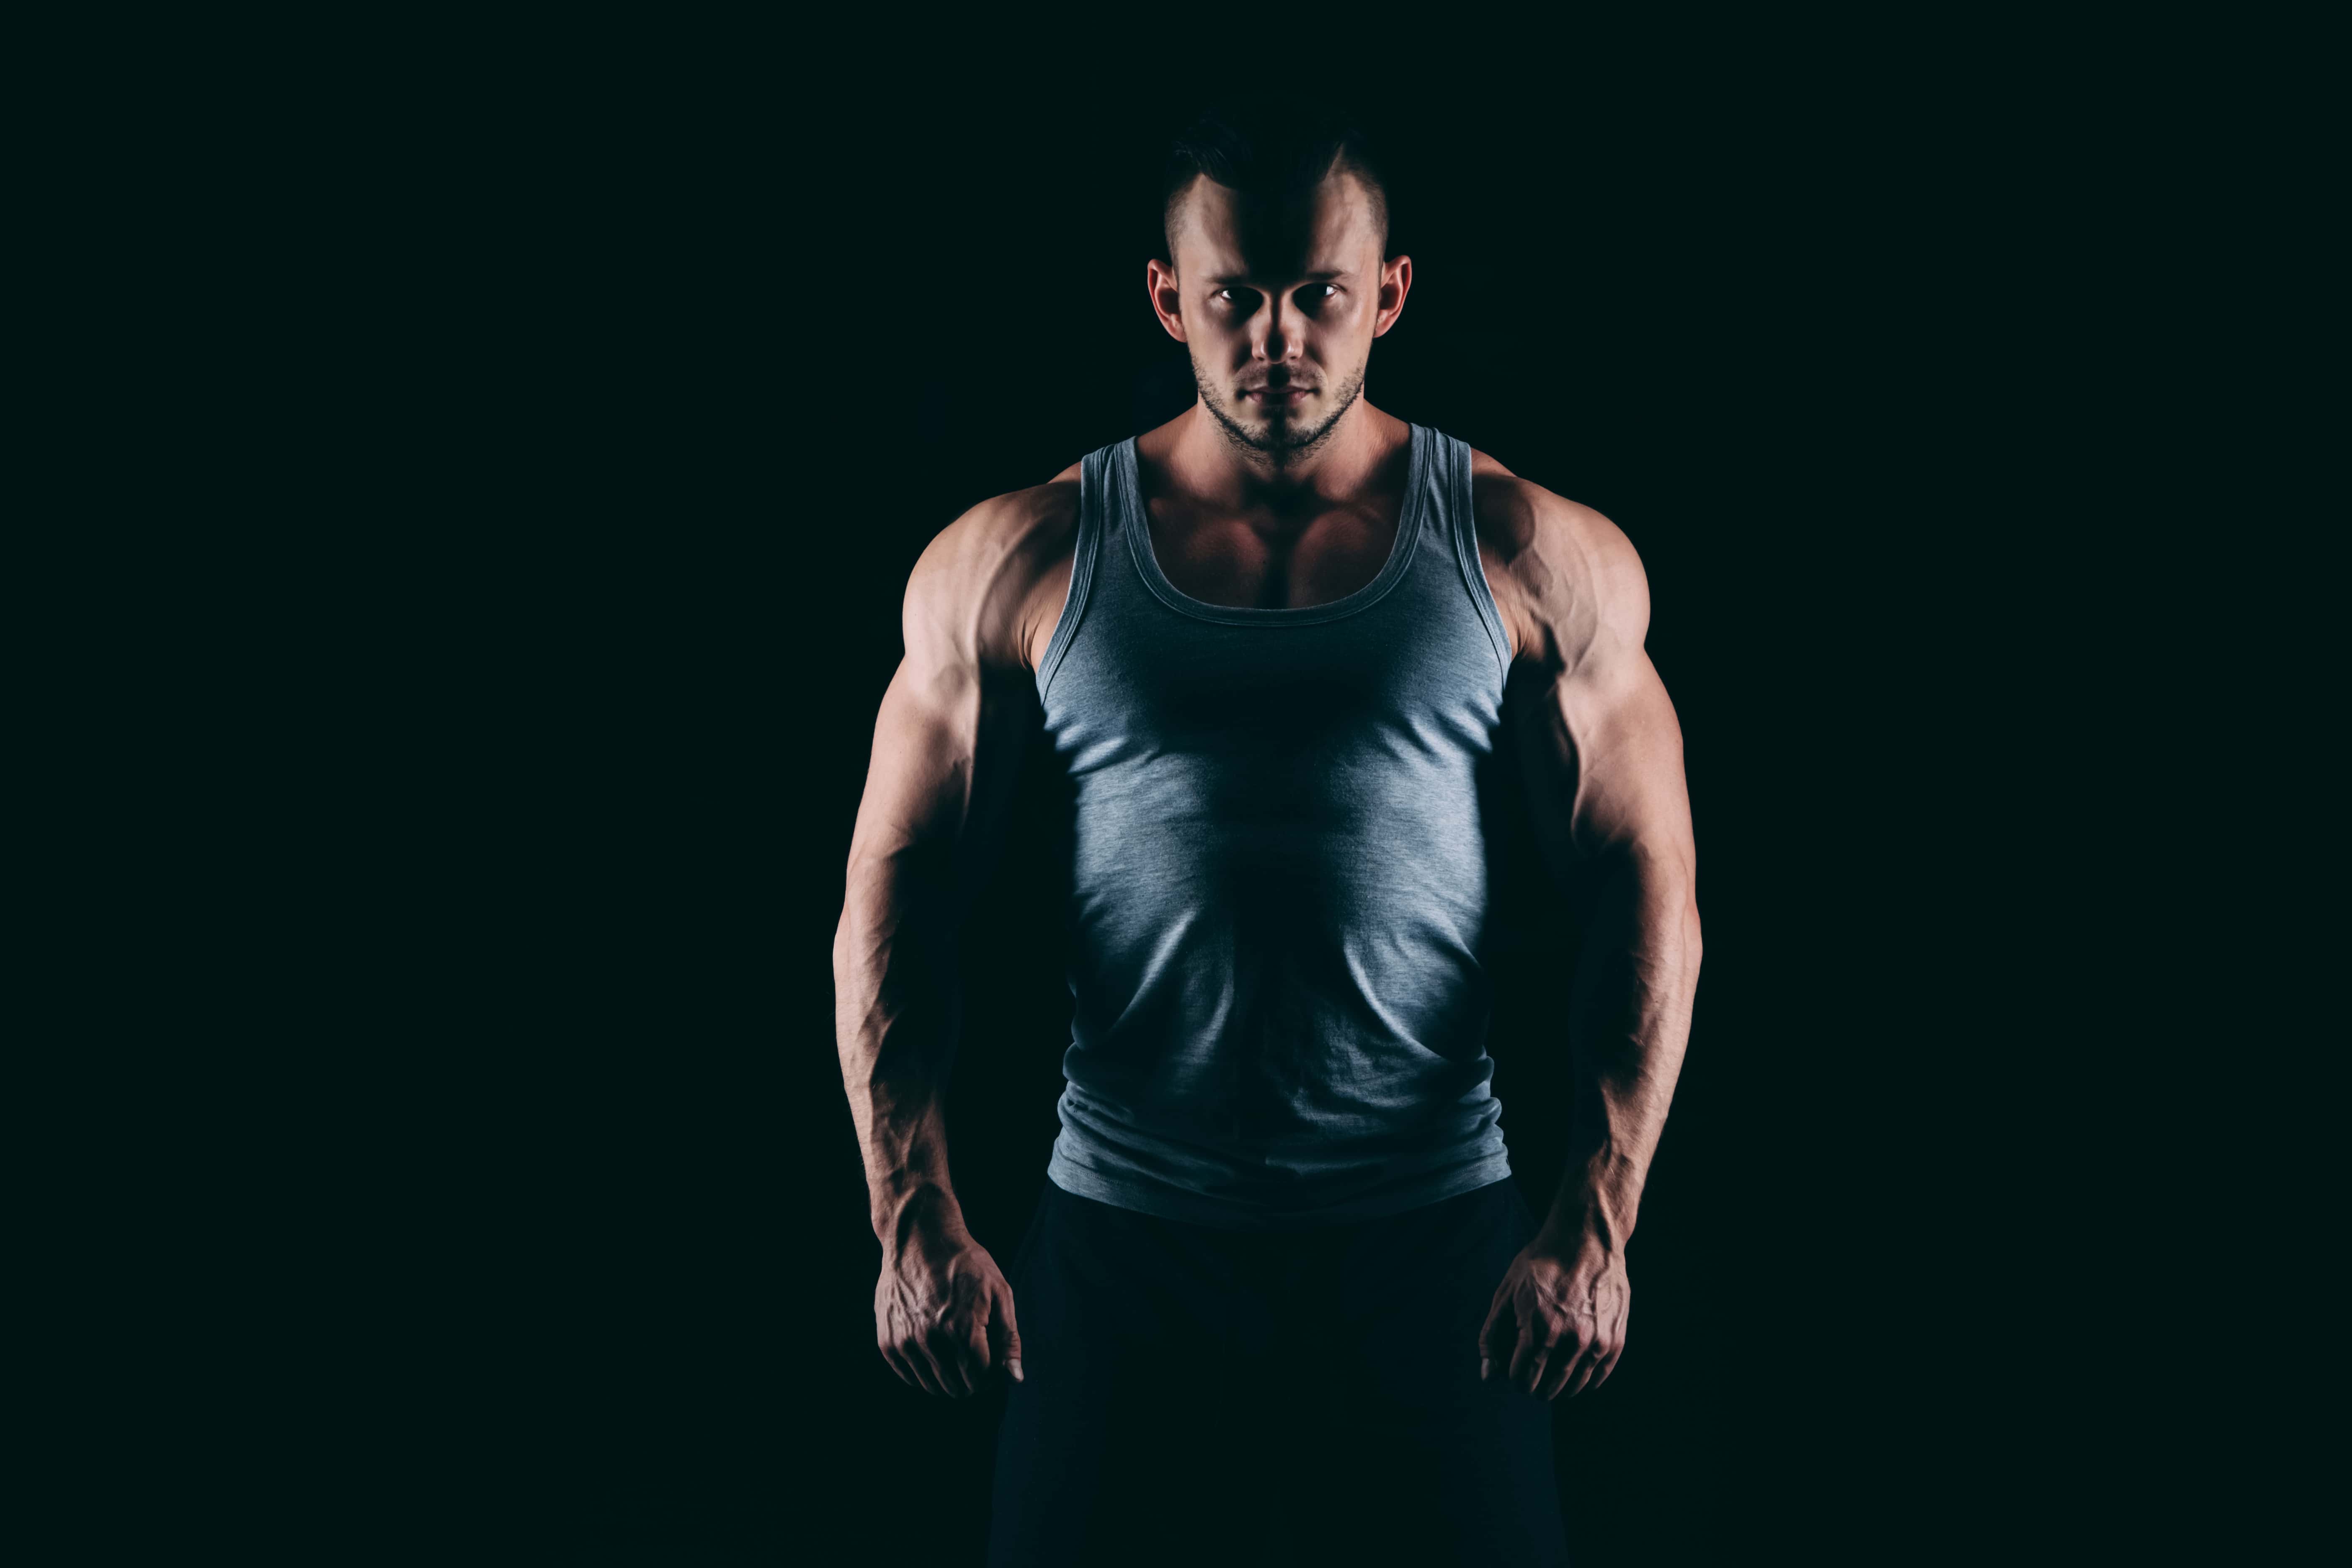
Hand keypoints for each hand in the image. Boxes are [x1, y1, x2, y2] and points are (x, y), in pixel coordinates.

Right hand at [874, 1220, 1022, 1397]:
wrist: (920, 1238)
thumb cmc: (965, 1263)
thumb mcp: (999, 1293)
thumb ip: (1008, 1339)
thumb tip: (1015, 1378)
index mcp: (964, 1329)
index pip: (982, 1377)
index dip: (992, 1374)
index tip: (991, 1361)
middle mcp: (932, 1340)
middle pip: (958, 1386)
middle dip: (972, 1380)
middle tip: (974, 1358)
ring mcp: (906, 1342)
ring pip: (933, 1386)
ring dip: (948, 1379)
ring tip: (954, 1355)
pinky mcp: (888, 1341)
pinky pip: (909, 1376)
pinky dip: (924, 1373)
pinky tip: (933, 1353)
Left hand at [1478, 1229, 1627, 1400]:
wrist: (1586, 1240)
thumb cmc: (1541, 1264)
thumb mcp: (1507, 1292)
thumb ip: (1492, 1336)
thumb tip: (1489, 1377)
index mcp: (1538, 1328)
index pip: (1521, 1377)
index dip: (1513, 1378)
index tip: (1513, 1371)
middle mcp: (1569, 1339)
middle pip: (1546, 1387)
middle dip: (1533, 1386)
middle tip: (1531, 1377)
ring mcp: (1595, 1341)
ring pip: (1573, 1387)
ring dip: (1557, 1389)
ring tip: (1550, 1379)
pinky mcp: (1614, 1340)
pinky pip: (1598, 1377)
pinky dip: (1583, 1382)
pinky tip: (1574, 1374)